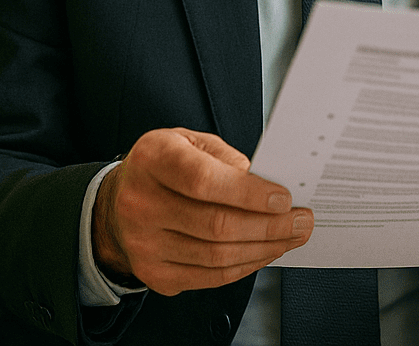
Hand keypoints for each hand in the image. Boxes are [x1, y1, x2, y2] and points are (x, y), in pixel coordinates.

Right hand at [92, 128, 312, 295]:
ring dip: (264, 249)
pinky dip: (245, 266)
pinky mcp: (154, 274)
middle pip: (215, 225)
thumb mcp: (189, 141)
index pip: (203, 180)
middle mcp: (140, 203)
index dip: (249, 193)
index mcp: (152, 159)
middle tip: (300, 221)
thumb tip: (265, 183)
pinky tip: (264, 252)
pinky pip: (210, 277)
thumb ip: (224, 157)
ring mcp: (144, 244)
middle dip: (269, 226)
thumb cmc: (162, 167)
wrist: (118, 203)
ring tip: (290, 237)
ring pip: (217, 256)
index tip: (284, 199)